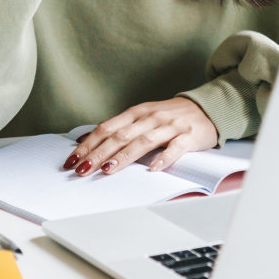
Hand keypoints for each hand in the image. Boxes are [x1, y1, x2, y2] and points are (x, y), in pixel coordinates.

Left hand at [63, 98, 218, 175]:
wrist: (206, 108)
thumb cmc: (170, 116)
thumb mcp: (142, 117)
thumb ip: (118, 128)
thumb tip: (86, 139)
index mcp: (136, 113)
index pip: (107, 128)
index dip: (88, 144)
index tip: (72, 160)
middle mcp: (150, 117)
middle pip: (120, 136)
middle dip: (98, 154)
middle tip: (81, 170)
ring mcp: (170, 126)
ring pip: (143, 141)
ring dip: (124, 156)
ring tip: (107, 169)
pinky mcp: (189, 136)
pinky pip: (175, 148)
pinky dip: (164, 158)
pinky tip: (153, 169)